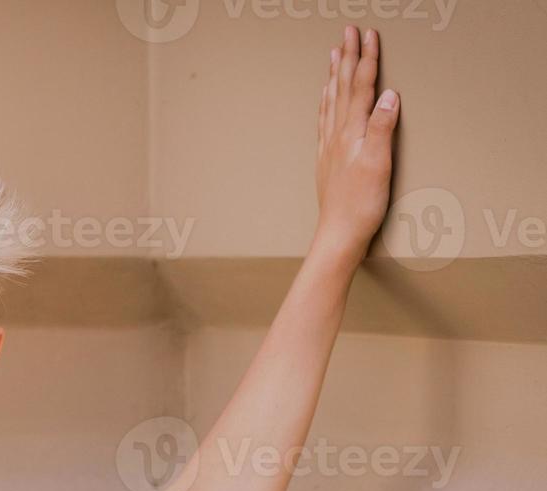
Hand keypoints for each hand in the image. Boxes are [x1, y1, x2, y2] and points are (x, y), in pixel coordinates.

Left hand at [314, 24, 399, 265]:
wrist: (337, 234)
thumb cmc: (361, 204)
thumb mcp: (379, 163)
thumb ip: (383, 127)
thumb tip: (390, 94)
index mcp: (352, 131)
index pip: (362, 86)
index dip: (367, 58)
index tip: (369, 34)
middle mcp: (336, 135)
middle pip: (343, 87)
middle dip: (347, 57)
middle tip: (348, 32)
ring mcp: (329, 147)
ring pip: (331, 101)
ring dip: (334, 76)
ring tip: (333, 55)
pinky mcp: (327, 160)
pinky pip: (324, 121)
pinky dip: (326, 103)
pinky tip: (326, 100)